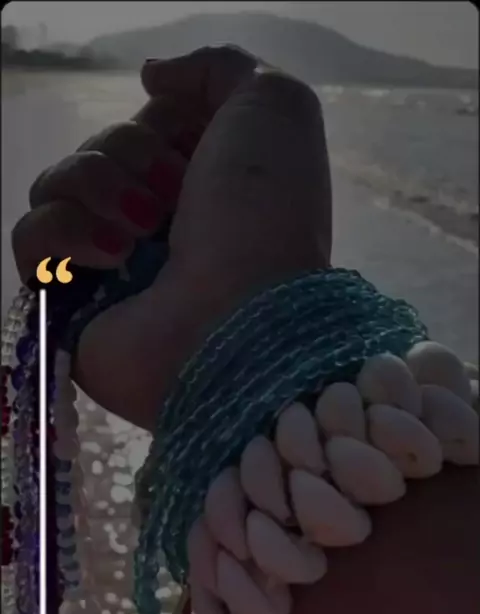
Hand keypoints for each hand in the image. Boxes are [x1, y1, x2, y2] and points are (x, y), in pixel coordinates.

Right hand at [12, 47, 330, 429]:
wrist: (237, 319)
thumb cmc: (263, 216)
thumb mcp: (274, 109)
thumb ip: (220, 68)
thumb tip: (151, 78)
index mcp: (202, 186)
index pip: (147, 126)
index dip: (162, 123)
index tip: (191, 143)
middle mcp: (155, 224)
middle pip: (99, 149)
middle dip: (130, 155)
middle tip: (171, 196)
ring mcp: (108, 264)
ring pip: (56, 183)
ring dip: (95, 188)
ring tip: (139, 232)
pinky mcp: (68, 301)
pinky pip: (31, 237)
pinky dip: (64, 234)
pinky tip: (110, 258)